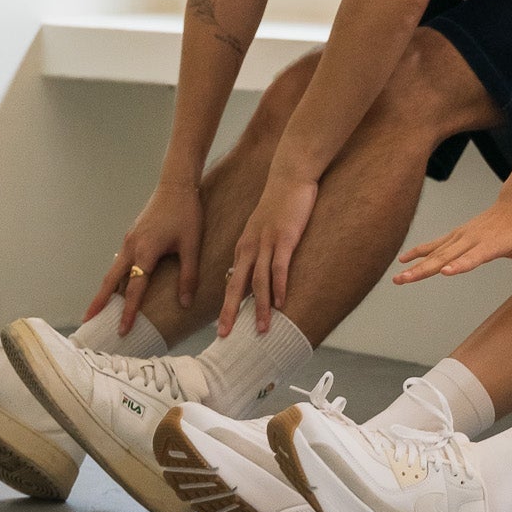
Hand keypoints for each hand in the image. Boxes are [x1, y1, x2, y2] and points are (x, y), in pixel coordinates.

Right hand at [84, 179, 203, 334]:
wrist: (176, 184)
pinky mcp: (132, 235)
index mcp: (145, 251)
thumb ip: (188, 275)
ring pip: (113, 270)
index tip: (121, 330)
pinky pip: (120, 260)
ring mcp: (129, 240)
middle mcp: (131, 247)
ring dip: (105, 290)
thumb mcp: (192, 245)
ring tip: (98, 308)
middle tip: (87, 321)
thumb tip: (185, 302)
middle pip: (111, 281)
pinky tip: (118, 284)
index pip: (134, 288)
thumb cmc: (186, 213)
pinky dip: (115, 276)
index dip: (128, 311)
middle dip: (99, 302)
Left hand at [218, 177, 318, 335]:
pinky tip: (281, 303)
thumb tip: (259, 274)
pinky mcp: (285, 237)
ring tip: (261, 329)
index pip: (232, 281)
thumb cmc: (279, 204)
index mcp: (243, 246)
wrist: (290, 176)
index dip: (227, 305)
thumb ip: (259, 250)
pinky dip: (279, 286)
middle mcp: (250, 246)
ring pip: (259, 281)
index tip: (222, 327)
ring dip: (259, 307)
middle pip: (236, 285)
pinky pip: (280, 266)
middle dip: (230, 312)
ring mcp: (267, 242)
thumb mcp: (262, 229)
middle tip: (224, 335)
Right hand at [395, 198, 511, 285]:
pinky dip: (418, 251)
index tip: (444, 272)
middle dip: (424, 270)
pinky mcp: (455, 234)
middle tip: (404, 281)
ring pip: (435, 252)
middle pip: (444, 257)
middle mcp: (470, 240)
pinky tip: (403, 260)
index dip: (458, 265)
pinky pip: (434, 244)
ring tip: (398, 278)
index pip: (471, 258)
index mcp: (488, 245)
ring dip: (416, 265)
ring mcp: (460, 236)